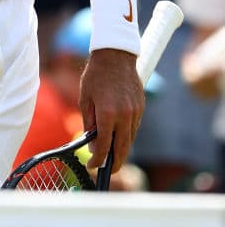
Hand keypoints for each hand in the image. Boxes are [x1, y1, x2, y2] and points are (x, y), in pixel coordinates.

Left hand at [79, 48, 144, 170]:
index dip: (98, 160)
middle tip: (108, 171)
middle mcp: (124, 115)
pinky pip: (134, 128)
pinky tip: (119, 138)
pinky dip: (127, 135)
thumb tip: (93, 145)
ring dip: (122, 150)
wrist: (115, 55)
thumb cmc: (95, 76)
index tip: (92, 166)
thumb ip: (89, 123)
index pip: (104, 146)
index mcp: (107, 113)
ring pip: (130, 139)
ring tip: (112, 157)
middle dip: (114, 163)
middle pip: (122, 148)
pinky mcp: (141, 107)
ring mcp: (135, 112)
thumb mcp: (85, 99)